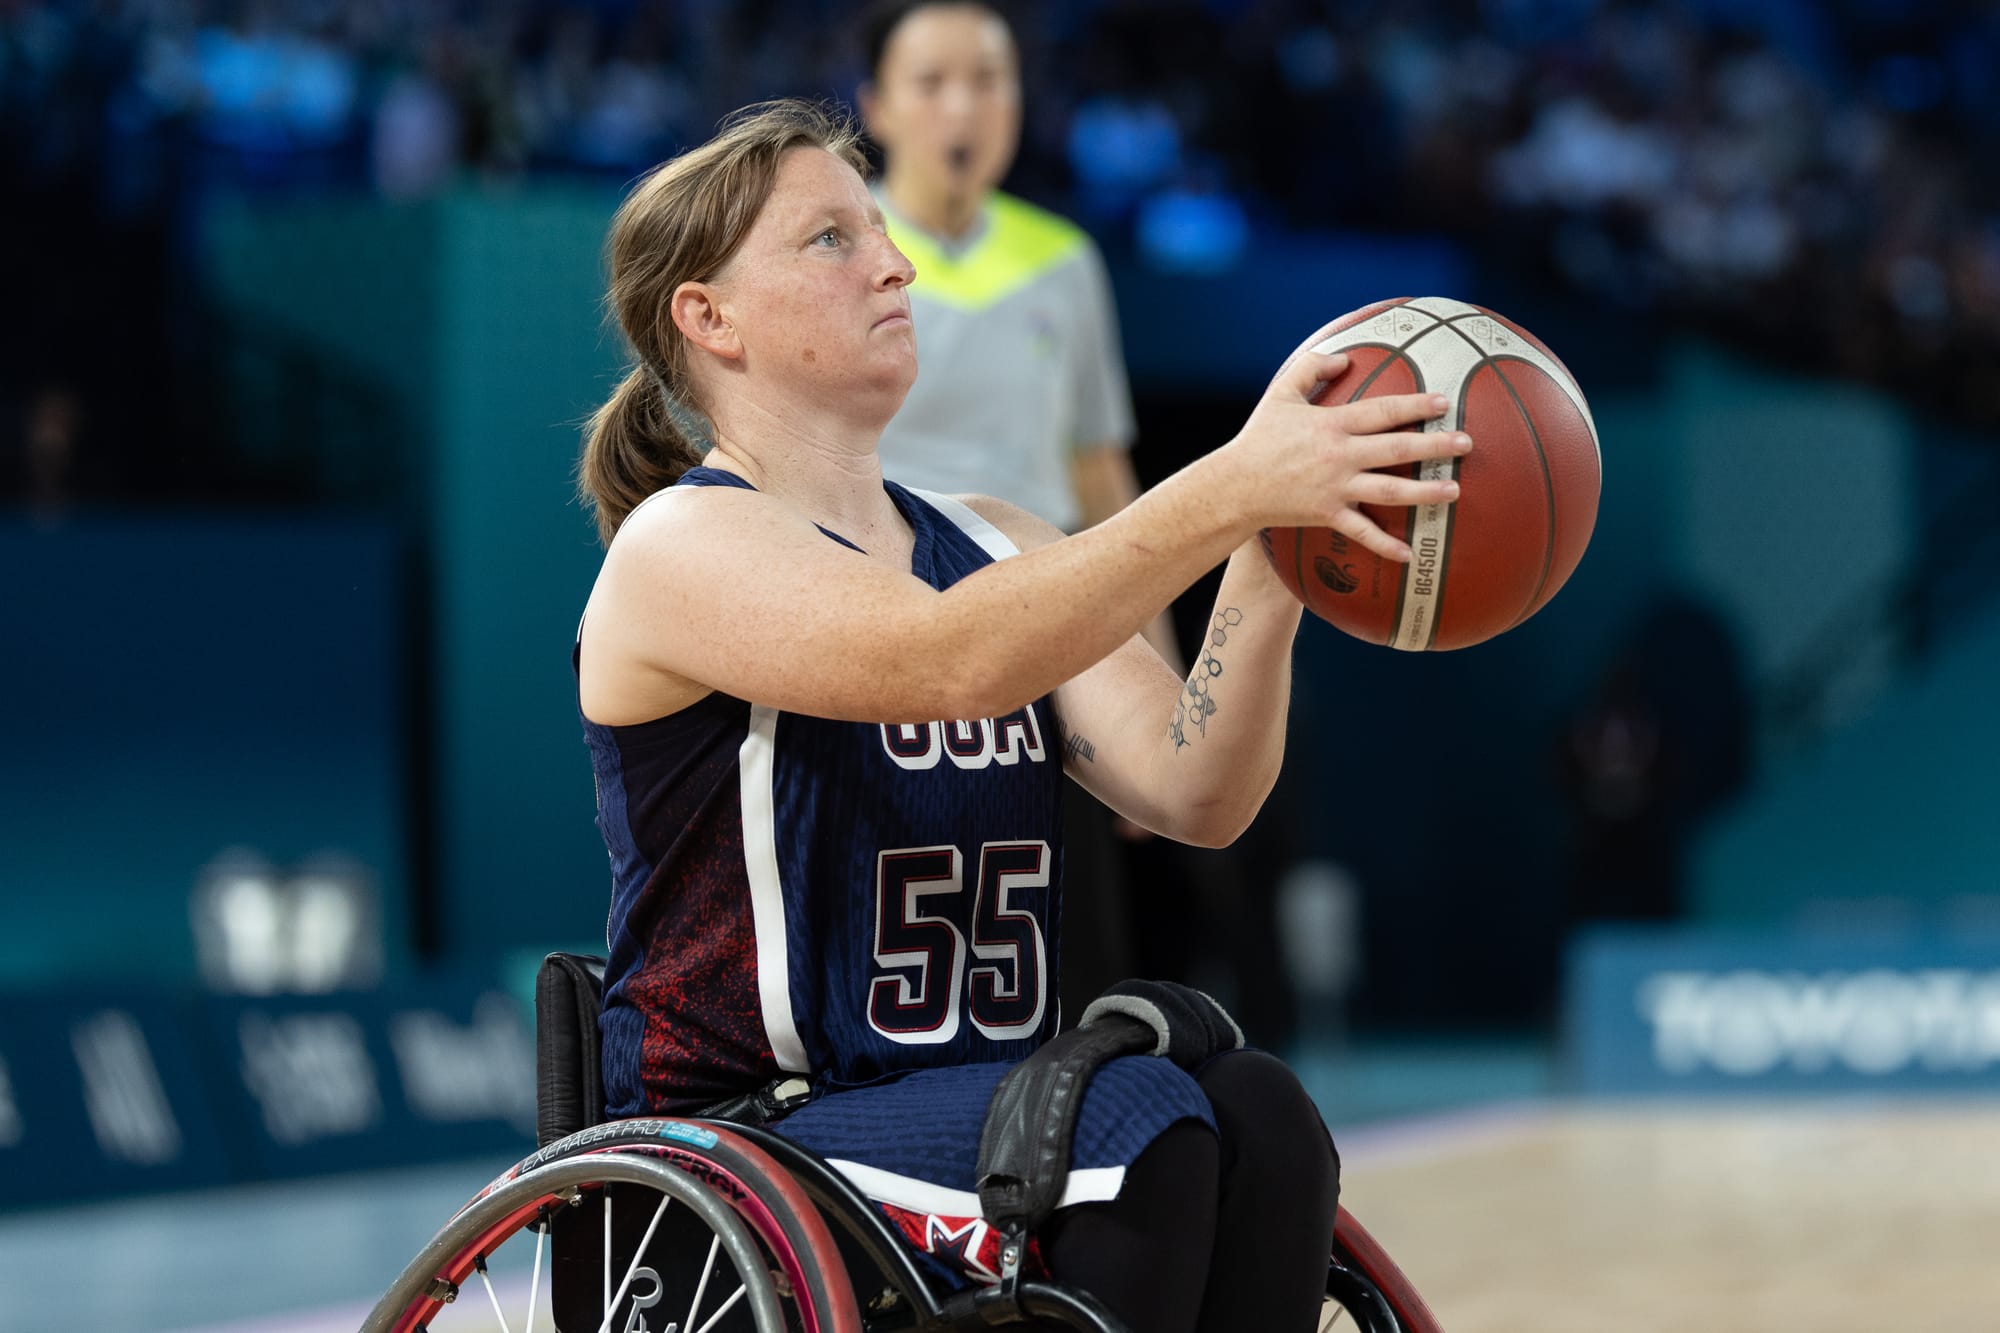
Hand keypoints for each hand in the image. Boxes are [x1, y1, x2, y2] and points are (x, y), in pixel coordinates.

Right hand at [1218, 351, 1472, 561]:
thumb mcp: (1280, 393)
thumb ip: (1311, 367)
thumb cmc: (1259, 437)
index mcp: (1332, 424)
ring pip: (1389, 490)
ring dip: (1425, 492)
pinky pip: (1361, 532)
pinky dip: (1384, 545)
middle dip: (1435, 445)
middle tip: (1466, 443)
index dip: (1415, 404)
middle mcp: (1340, 456)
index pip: (1382, 411)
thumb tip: (1346, 357)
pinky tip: (1409, 554)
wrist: (1235, 485)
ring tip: (1455, 491)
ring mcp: (1336, 488)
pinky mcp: (1327, 515)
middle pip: (1397, 448)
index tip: (1444, 402)